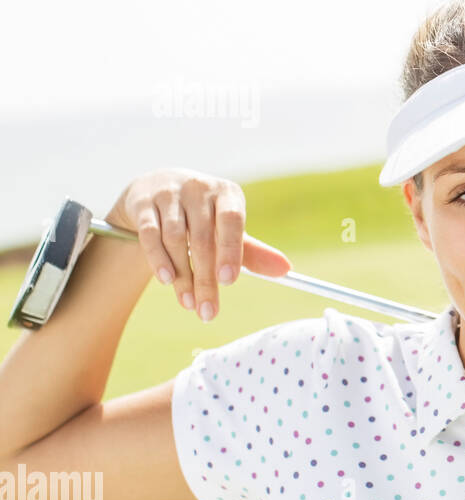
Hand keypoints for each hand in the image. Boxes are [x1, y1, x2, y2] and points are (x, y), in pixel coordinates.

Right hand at [105, 167, 292, 321]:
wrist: (155, 190)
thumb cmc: (202, 216)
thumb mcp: (227, 229)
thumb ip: (252, 251)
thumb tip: (286, 270)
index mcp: (227, 193)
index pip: (231, 220)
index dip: (231, 250)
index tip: (229, 281)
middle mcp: (199, 188)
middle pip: (202, 239)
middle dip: (205, 279)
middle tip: (208, 310)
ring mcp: (169, 193)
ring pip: (175, 239)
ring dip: (182, 275)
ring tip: (189, 303)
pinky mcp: (143, 202)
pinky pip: (150, 235)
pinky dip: (159, 259)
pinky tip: (167, 281)